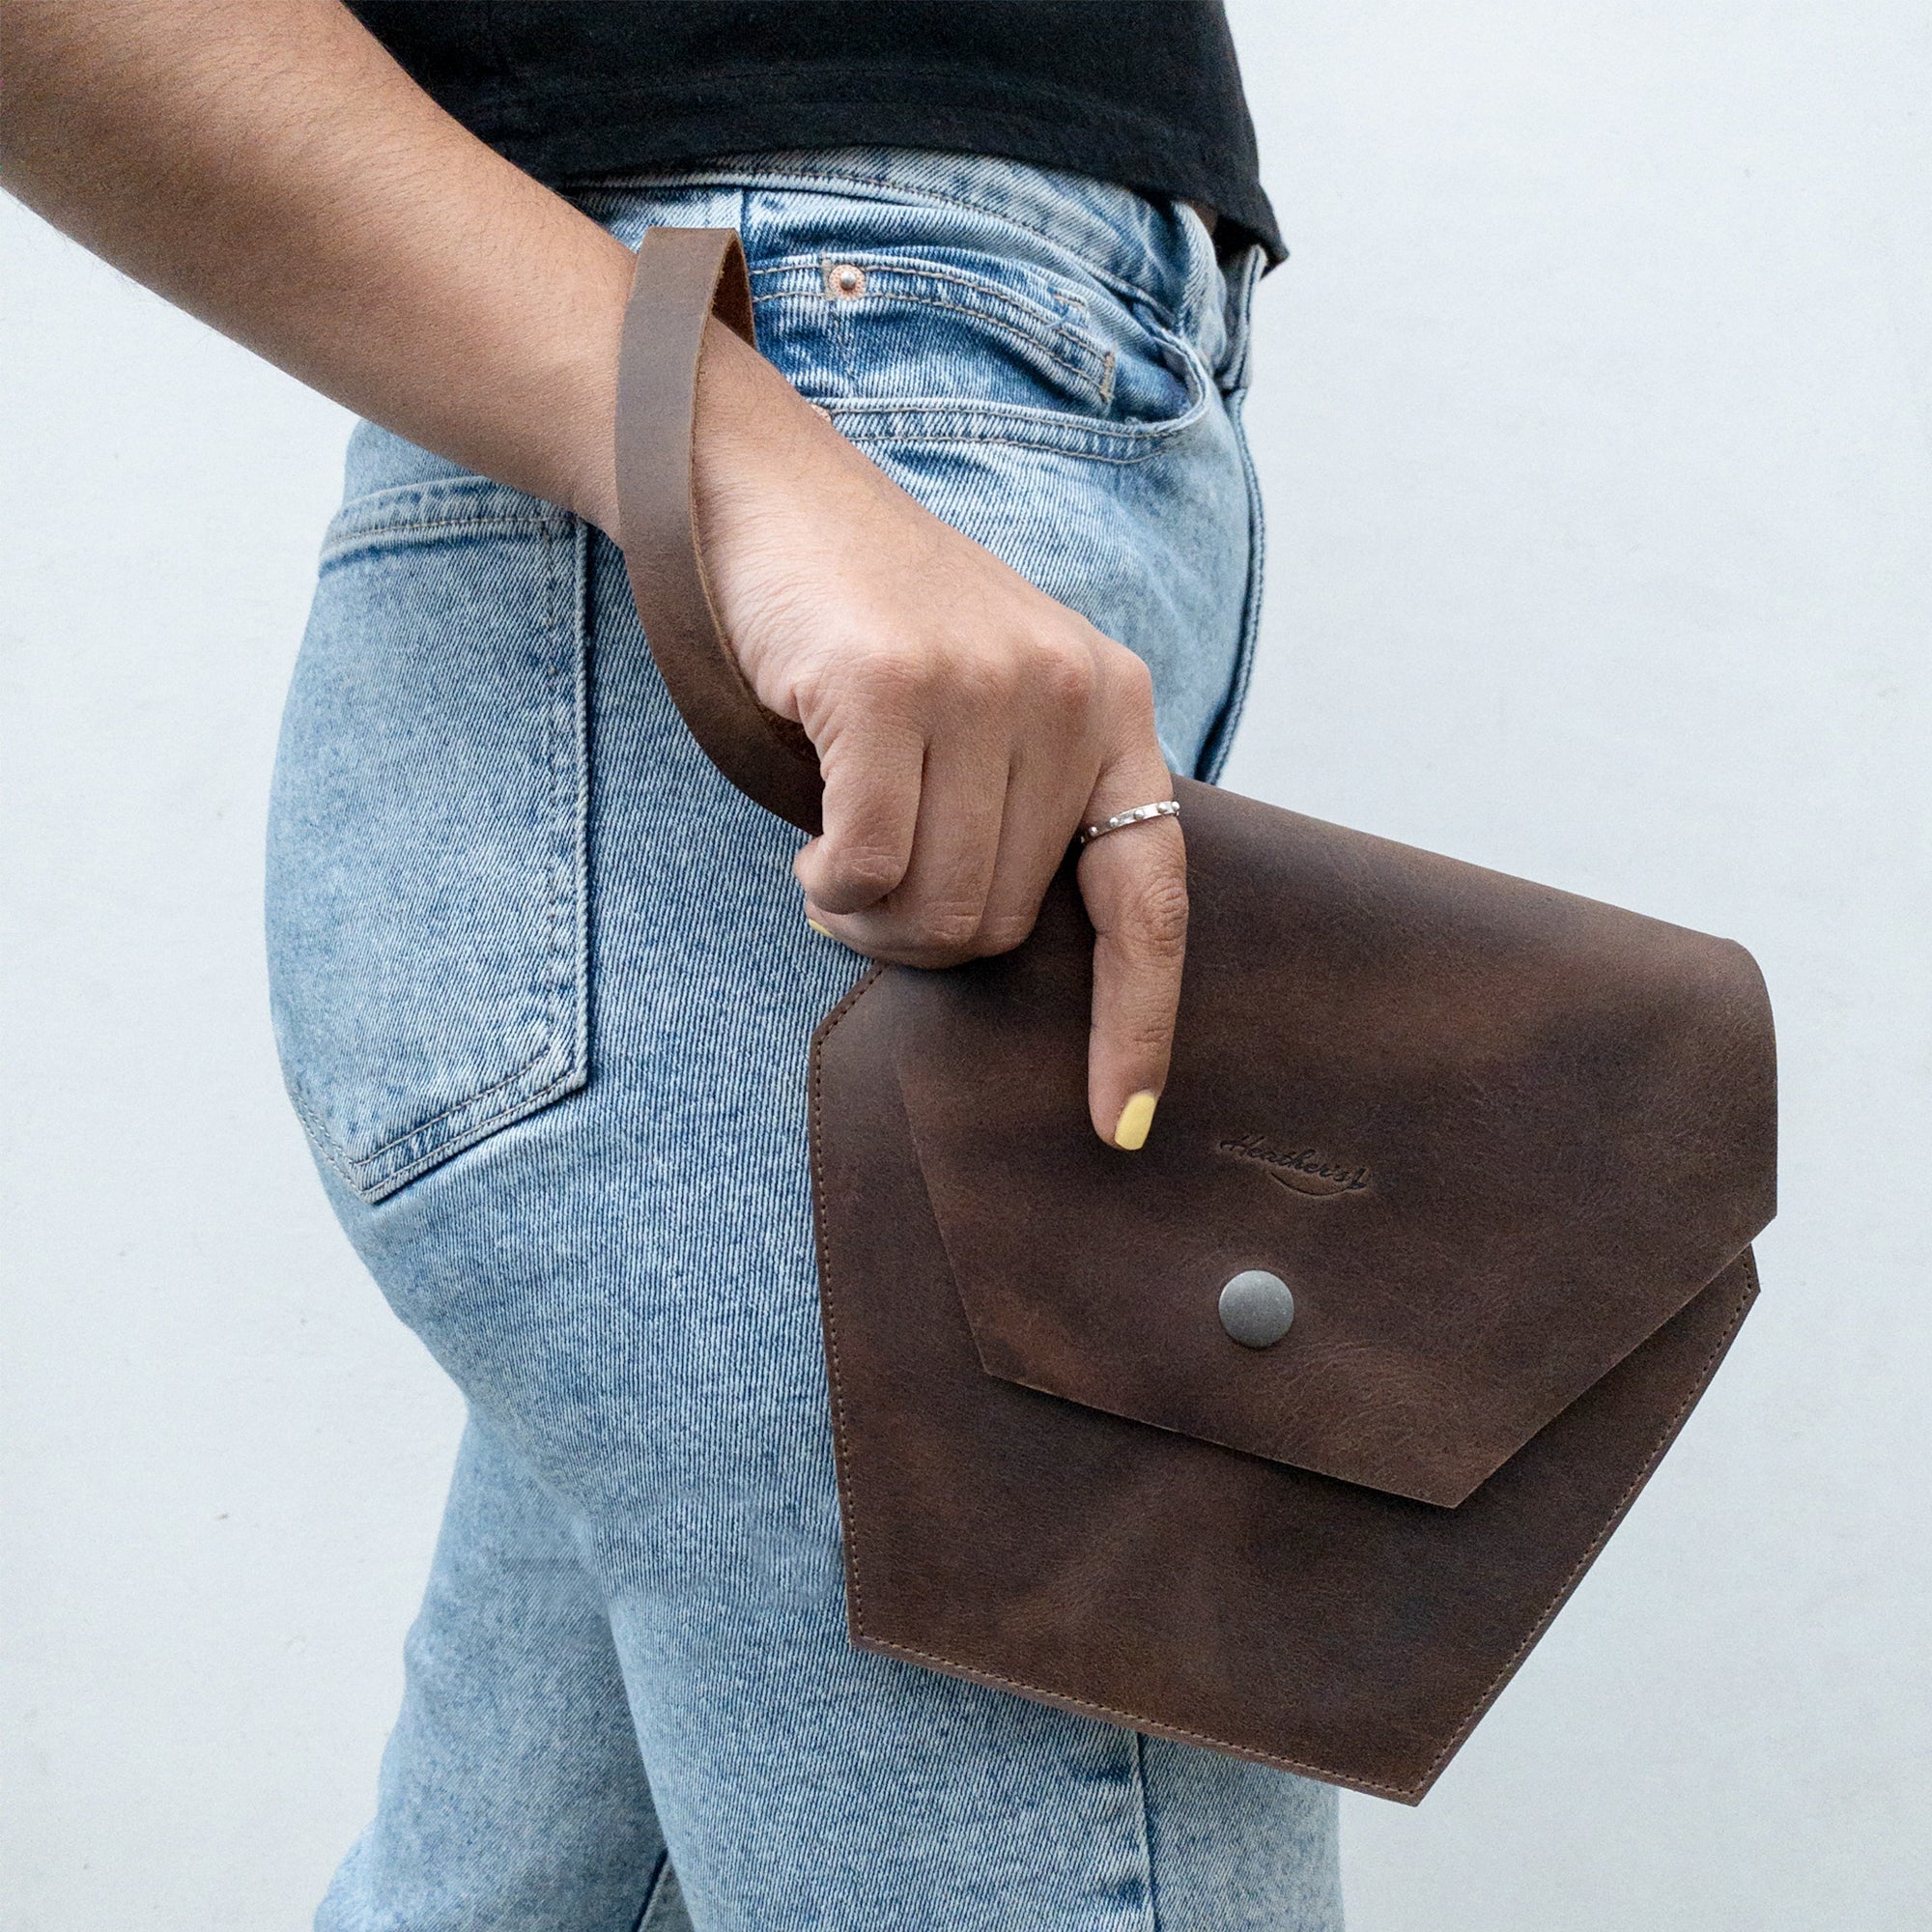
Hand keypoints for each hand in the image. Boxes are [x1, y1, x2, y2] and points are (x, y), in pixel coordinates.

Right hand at [689, 320, 1186, 1149]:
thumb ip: (1020, 809)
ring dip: (867, 916)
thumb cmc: (872, 630)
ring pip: (936, 908)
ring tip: (836, 853)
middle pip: (1004, 925)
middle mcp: (1069, 694)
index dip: (1140, 1024)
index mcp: (1112, 709)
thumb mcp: (986, 706)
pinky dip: (828, 882)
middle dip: (923, 936)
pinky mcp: (890, 685)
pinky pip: (866, 868)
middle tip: (866, 884)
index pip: (1150, 901)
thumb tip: (997, 955)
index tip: (1122, 1125)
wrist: (766, 494)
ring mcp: (984, 684)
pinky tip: (811, 839)